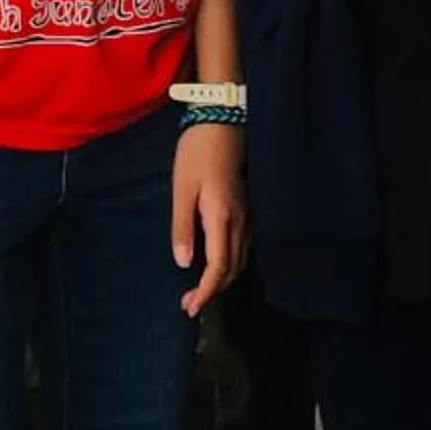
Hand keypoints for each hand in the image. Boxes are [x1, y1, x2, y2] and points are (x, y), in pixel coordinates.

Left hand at [171, 120, 246, 315]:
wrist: (222, 122)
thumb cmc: (198, 153)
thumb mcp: (182, 188)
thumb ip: (183, 227)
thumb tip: (183, 263)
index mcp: (222, 218)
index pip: (219, 267)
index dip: (205, 291)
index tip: (190, 307)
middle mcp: (240, 222)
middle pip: (232, 270)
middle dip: (212, 291)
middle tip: (188, 303)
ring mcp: (247, 216)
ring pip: (239, 260)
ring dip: (221, 279)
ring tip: (198, 289)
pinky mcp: (247, 209)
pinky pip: (242, 247)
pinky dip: (228, 264)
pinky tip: (214, 263)